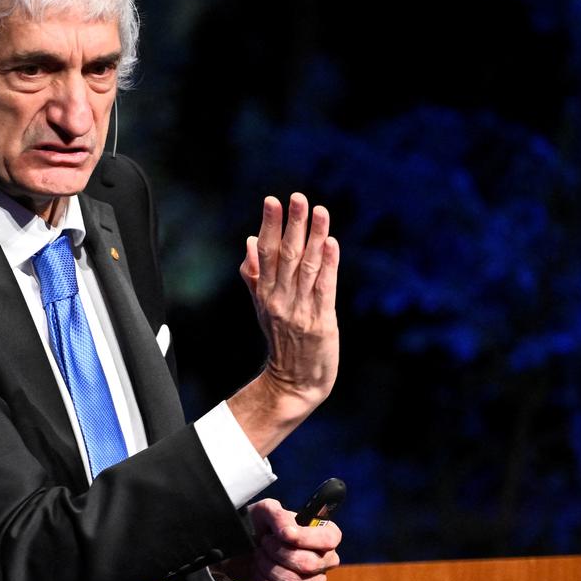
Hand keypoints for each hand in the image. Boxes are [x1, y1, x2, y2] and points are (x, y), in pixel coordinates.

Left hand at [213, 499, 341, 580]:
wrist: (244, 547)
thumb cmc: (260, 524)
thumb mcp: (266, 511)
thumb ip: (280, 516)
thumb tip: (289, 532)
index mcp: (326, 534)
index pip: (328, 539)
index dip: (306, 538)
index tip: (285, 534)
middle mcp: (326, 559)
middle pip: (309, 564)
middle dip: (279, 551)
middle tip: (265, 541)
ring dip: (268, 565)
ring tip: (260, 553)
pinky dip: (264, 580)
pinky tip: (259, 568)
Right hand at [229, 193, 339, 455]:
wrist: (293, 383)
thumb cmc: (281, 341)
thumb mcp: (262, 307)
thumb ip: (254, 275)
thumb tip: (247, 241)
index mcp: (265, 293)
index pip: (265, 253)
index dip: (269, 225)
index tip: (272, 200)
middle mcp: (280, 299)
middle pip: (286, 255)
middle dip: (292, 224)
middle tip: (297, 197)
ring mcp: (300, 310)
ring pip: (307, 267)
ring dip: (314, 237)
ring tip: (319, 210)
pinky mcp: (322, 322)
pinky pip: (325, 288)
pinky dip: (329, 264)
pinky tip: (332, 243)